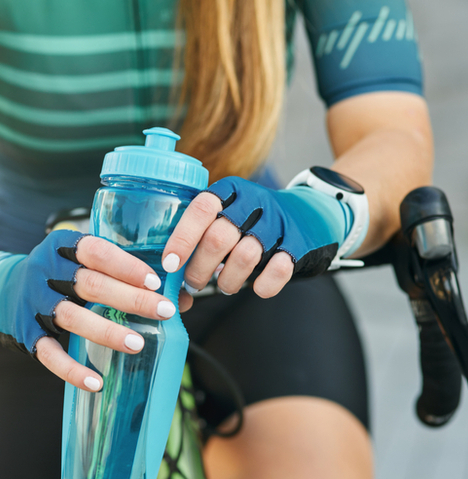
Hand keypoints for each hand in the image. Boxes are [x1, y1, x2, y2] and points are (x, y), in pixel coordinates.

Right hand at [0, 230, 175, 391]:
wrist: (0, 288)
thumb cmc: (58, 273)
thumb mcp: (79, 261)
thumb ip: (122, 273)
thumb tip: (180, 298)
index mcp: (62, 247)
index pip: (96, 251)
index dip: (125, 265)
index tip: (155, 281)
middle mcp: (46, 272)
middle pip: (91, 285)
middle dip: (130, 298)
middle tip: (163, 310)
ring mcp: (34, 304)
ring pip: (73, 318)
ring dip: (107, 331)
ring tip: (137, 343)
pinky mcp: (26, 333)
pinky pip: (51, 355)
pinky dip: (72, 371)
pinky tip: (96, 383)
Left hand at [162, 177, 349, 299]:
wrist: (310, 213)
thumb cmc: (253, 221)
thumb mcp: (227, 213)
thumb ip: (202, 233)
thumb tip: (168, 270)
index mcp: (230, 191)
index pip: (201, 209)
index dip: (182, 238)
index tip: (169, 264)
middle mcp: (254, 203)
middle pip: (218, 238)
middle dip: (199, 269)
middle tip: (193, 284)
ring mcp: (278, 223)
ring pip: (245, 256)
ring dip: (227, 280)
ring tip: (223, 286)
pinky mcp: (299, 244)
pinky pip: (278, 270)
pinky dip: (263, 285)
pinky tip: (256, 286)